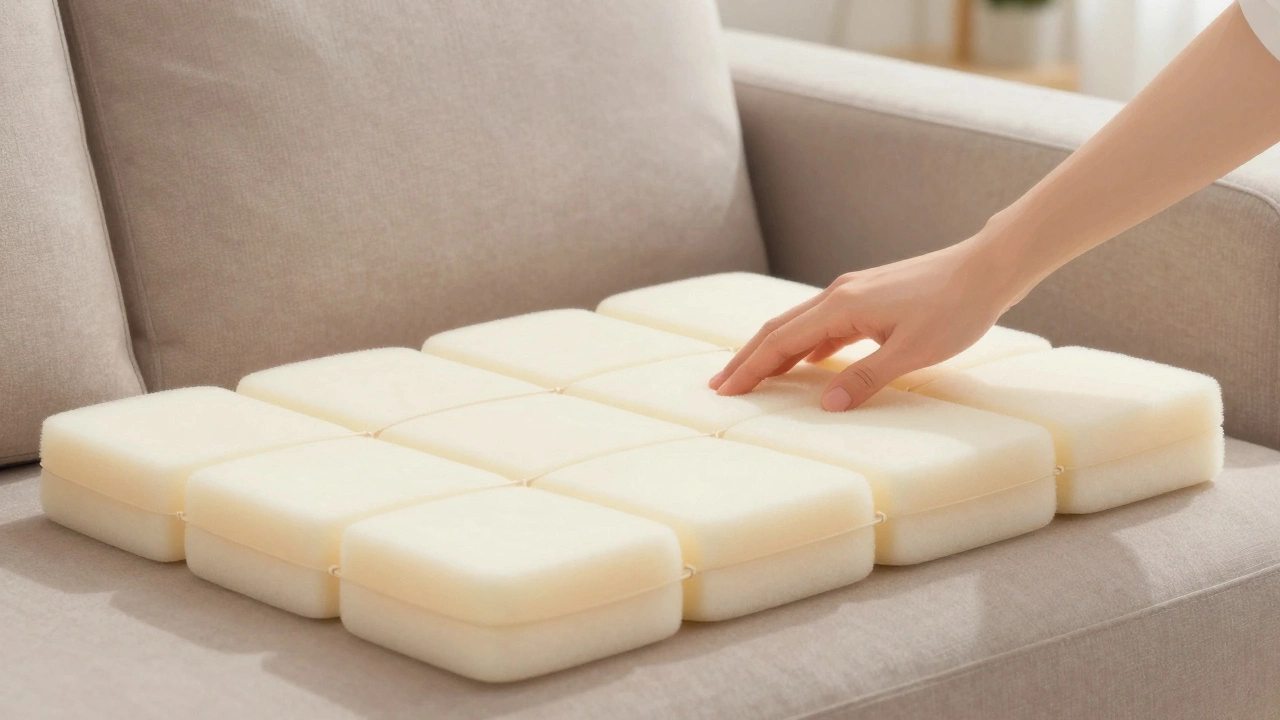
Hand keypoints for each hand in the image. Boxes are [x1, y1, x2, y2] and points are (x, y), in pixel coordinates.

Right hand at [708, 234, 1031, 410]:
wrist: (986, 268)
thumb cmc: (955, 308)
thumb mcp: (912, 352)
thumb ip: (867, 378)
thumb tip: (829, 405)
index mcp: (842, 306)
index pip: (781, 341)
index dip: (751, 367)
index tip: (725, 389)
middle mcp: (839, 294)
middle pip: (779, 329)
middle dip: (748, 358)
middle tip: (721, 385)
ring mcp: (853, 293)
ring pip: (799, 324)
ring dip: (773, 351)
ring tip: (753, 375)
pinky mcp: (868, 297)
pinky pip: (823, 323)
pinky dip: (803, 344)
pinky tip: (806, 362)